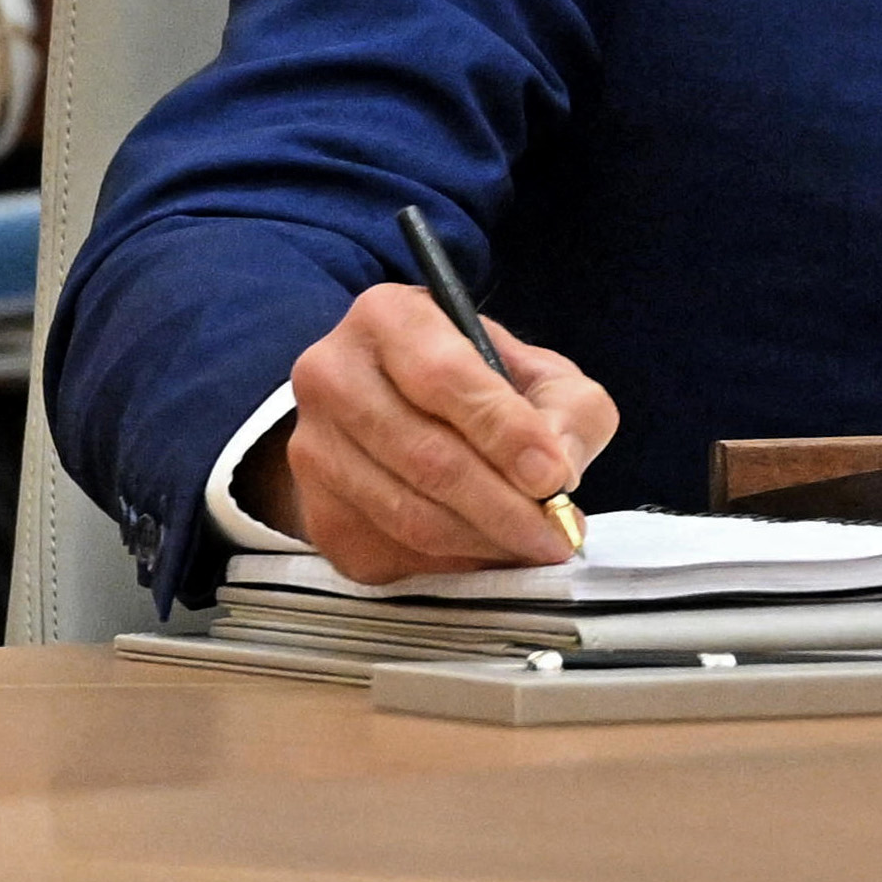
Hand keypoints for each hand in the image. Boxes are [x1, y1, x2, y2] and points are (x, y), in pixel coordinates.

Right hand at [270, 278, 616, 581]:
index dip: (505, 432)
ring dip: (484, 541)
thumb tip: (558, 469)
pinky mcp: (317, 513)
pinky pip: (392, 553)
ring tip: (535, 546)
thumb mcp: (534, 370)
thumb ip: (566, 407)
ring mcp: (315, 448)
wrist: (395, 408)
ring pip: (408, 515)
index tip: (554, 477)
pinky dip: (454, 564)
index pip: (445, 377)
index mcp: (387, 318)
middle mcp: (333, 376)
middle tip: (557, 534)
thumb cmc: (474, 385)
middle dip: (504, 506)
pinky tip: (490, 553)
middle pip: (426, 456)